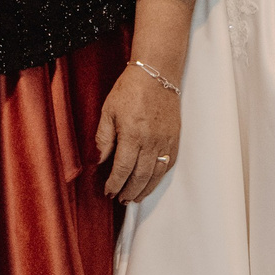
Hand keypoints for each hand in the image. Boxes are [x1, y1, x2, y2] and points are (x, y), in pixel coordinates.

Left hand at [96, 62, 182, 202]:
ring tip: (135, 198)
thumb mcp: (108, 111)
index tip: (108, 192)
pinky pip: (168, 163)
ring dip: (145, 189)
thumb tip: (100, 160)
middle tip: (121, 200)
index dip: (114, 184)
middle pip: (140, 176)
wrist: (157, 74)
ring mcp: (165, 141)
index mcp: (132, 135)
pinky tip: (151, 181)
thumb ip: (103, 138)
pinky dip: (159, 176)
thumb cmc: (130, 90)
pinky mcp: (174, 138)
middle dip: (129, 191)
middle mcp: (150, 141)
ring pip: (155, 174)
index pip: (122, 169)